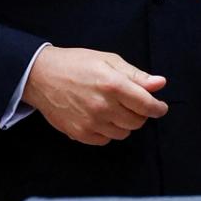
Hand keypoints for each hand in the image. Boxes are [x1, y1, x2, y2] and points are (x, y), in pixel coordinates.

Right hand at [22, 46, 167, 145]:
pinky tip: (99, 117)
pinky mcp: (80, 133)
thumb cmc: (76, 64)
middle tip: (131, 103)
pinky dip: (107, 131)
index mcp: (113, 84)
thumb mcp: (108, 60)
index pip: (147, 105)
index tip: (159, 107)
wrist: (40, 76)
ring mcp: (91, 122)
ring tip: (112, 108)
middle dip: (140, 114)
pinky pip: (105, 140)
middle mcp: (103, 106)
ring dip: (123, 123)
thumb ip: (136, 75)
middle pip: (137, 121)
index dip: (158, 108)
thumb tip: (160, 84)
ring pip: (123, 133)